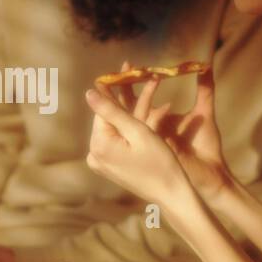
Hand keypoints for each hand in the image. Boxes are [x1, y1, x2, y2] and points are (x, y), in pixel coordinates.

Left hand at [84, 64, 193, 208]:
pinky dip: (134, 128)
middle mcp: (95, 155)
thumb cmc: (160, 163)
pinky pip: (121, 140)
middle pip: (110, 118)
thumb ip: (112, 111)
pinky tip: (150, 111)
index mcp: (98, 145)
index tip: (122, 66)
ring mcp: (102, 163)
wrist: (172, 194)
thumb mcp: (138, 132)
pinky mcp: (111, 167)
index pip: (104, 109)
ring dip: (134, 110)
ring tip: (152, 85)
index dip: (114, 87)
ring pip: (117, 128)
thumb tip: (88, 92)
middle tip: (135, 70)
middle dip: (127, 97)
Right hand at [126, 63, 235, 201]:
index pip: (136, 99)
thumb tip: (207, 66)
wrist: (212, 172)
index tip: (128, 63)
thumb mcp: (204, 112)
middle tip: (126, 66)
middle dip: (126, 87)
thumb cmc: (205, 145)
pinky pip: (150, 132)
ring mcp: (149, 142)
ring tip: (150, 76)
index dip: (130, 82)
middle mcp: (148, 130)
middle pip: (129, 107)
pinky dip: (157, 118)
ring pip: (137, 117)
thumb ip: (205, 89)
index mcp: (154, 120)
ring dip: (143, 97)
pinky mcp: (156, 151)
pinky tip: (168, 106)